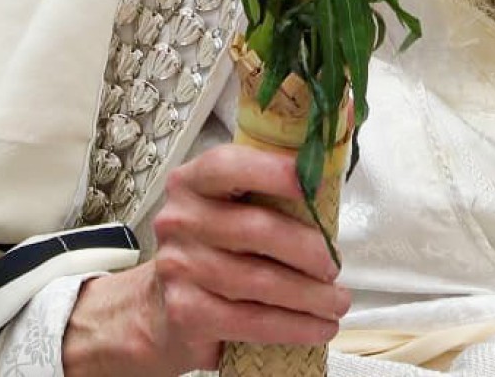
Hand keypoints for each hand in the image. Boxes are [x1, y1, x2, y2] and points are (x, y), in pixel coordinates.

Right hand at [63, 145, 351, 376]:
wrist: (157, 309)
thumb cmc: (213, 249)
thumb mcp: (231, 210)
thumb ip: (268, 192)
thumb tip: (327, 183)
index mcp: (193, 183)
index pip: (228, 166)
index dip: (272, 171)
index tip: (315, 182)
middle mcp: (180, 221)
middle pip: (256, 230)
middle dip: (308, 249)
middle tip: (334, 265)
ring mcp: (179, 267)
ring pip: (260, 281)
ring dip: (310, 295)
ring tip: (337, 302)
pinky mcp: (186, 311)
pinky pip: (251, 320)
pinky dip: (293, 326)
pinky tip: (318, 328)